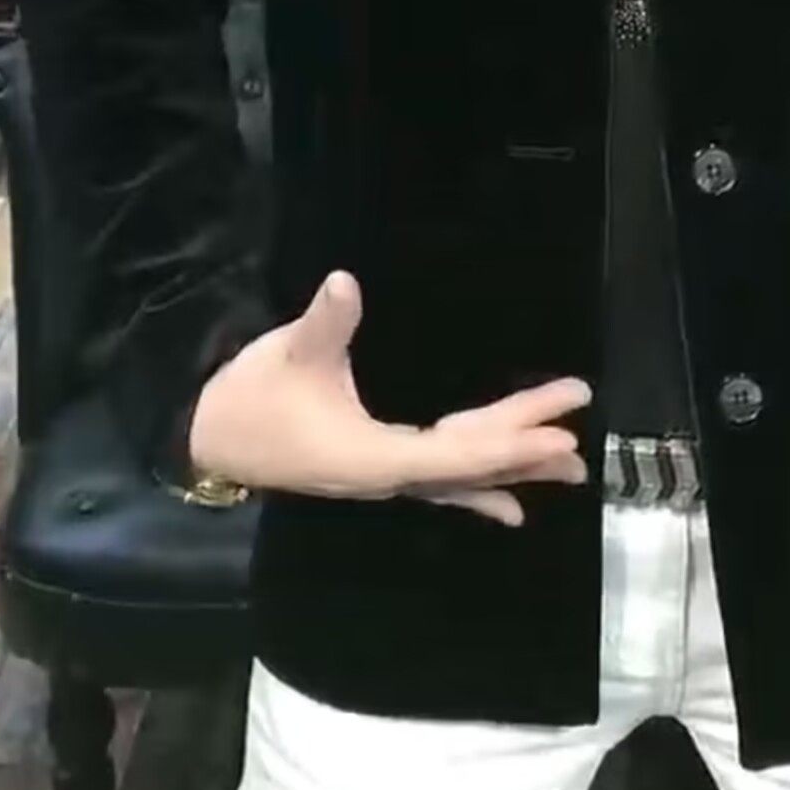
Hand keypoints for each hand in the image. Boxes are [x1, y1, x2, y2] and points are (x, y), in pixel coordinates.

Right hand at [189, 272, 591, 526]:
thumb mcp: (286, 355)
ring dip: (513, 469)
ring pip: (462, 475)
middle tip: (580, 441)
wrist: (209, 437)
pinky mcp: (379, 469)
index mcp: (373, 454)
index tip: (556, 432)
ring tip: (568, 469)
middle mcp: (389, 475)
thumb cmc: (250, 397)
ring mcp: (385, 477)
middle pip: (470, 464)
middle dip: (525, 449)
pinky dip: (480, 488)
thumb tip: (345, 283)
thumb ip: (323, 322)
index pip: (456, 452)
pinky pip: (442, 483)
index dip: (509, 442)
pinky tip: (511, 507)